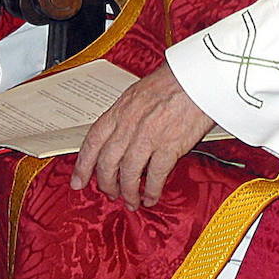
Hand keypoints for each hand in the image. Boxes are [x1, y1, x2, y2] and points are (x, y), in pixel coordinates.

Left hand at [70, 63, 213, 209]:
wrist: (199, 77)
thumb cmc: (176, 80)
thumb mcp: (140, 92)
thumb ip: (128, 114)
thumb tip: (122, 132)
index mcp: (121, 109)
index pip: (93, 141)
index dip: (82, 165)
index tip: (78, 180)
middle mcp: (130, 124)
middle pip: (107, 163)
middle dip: (106, 184)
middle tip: (110, 193)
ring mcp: (148, 136)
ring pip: (128, 174)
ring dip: (128, 192)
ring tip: (131, 201)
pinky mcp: (169, 146)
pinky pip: (155, 176)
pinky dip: (152, 191)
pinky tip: (151, 197)